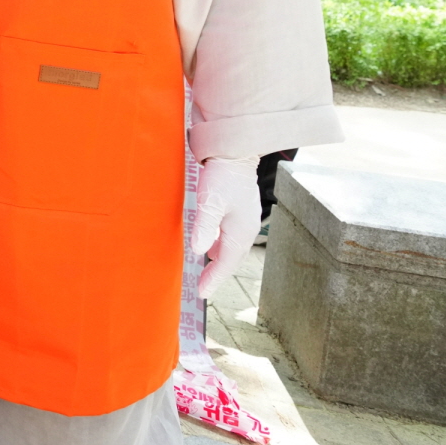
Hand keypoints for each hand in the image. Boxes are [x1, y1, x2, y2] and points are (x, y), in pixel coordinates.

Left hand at [193, 156, 262, 298]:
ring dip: (220, 260)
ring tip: (207, 270)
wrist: (236, 152)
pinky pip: (231, 236)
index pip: (226, 263)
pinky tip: (211, 244)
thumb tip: (199, 251)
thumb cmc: (222, 176)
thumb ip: (205, 227)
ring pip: (232, 247)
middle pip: (231, 259)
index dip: (214, 279)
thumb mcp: (210, 202)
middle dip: (218, 273)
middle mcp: (246, 229)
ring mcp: (245, 220)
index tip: (202, 293)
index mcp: (241, 232)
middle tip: (204, 286)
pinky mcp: (241, 210)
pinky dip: (221, 245)